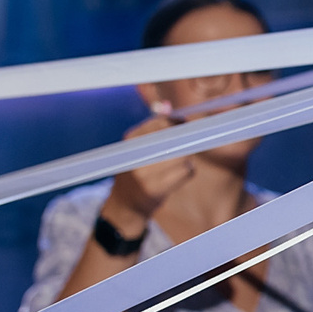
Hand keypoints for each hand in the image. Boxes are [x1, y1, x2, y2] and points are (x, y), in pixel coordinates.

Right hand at [103, 111, 193, 232]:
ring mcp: (143, 172)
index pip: (162, 122)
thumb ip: (154, 127)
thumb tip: (168, 107)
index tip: (185, 125)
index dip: (177, 123)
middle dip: (184, 141)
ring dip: (186, 159)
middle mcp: (134, 154)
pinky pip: (186, 171)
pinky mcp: (154, 188)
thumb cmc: (137, 171)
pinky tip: (176, 177)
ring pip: (183, 155)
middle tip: (187, 144)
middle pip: (175, 138)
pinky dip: (188, 171)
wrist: (125, 204)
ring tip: (175, 166)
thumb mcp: (138, 146)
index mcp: (130, 139)